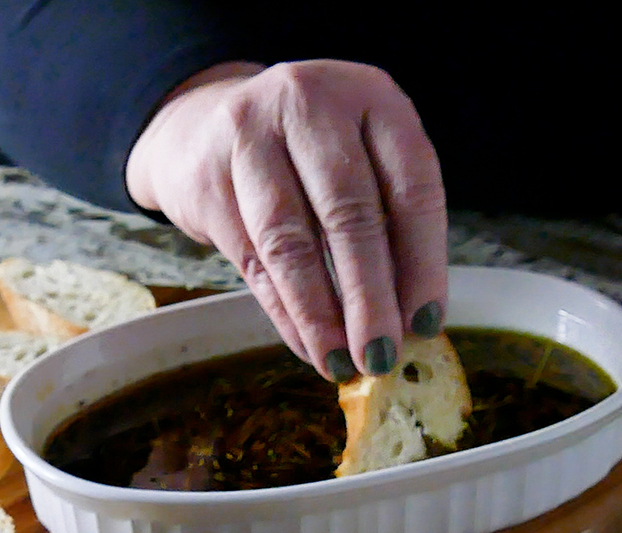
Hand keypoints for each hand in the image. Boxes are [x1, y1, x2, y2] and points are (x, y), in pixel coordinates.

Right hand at [126, 59, 447, 381]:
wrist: (203, 124)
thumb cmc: (300, 149)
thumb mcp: (356, 155)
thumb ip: (384, 217)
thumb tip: (408, 317)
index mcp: (369, 95)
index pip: (410, 184)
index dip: (423, 261)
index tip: (426, 320)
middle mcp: (308, 104)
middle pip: (348, 212)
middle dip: (368, 295)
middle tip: (381, 353)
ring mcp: (249, 136)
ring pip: (290, 240)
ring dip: (320, 313)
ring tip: (341, 361)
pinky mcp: (208, 180)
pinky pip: (252, 260)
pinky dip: (283, 311)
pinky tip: (306, 342)